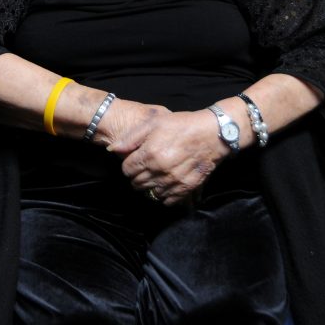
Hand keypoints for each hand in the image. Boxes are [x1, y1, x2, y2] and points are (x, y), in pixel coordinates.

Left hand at [103, 103, 227, 204]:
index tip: (134, 160)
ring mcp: (174, 181)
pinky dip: (163, 195)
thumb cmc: (181, 124)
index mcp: (150, 153)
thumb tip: (112, 150)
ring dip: (149, 186)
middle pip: (137, 183)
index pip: (127, 170)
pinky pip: (167, 201)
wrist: (211, 134)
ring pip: (150, 194)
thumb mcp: (153, 123)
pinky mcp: (186, 188)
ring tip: (154, 175)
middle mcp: (160, 170)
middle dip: (136, 177)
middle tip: (144, 168)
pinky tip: (165, 184)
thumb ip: (130, 138)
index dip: (128, 165)